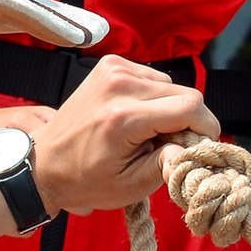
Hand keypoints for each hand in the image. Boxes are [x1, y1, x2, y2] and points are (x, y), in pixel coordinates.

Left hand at [3, 59, 215, 221]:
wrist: (45, 163)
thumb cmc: (86, 180)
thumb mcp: (131, 186)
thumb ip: (168, 164)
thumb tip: (195, 148)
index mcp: (124, 116)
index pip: (190, 106)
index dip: (205, 128)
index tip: (199, 148)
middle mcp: (119, 84)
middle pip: (184, 94)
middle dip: (187, 121)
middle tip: (169, 146)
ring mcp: (113, 69)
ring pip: (170, 85)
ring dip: (169, 109)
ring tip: (147, 133)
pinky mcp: (110, 64)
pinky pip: (152, 78)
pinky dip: (153, 97)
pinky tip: (135, 117)